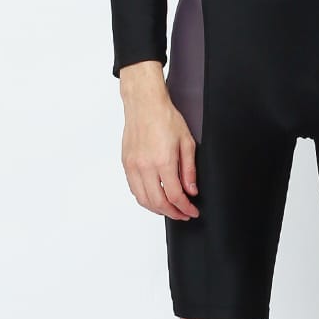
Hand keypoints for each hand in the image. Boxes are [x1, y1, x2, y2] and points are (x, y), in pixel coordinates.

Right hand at [119, 66, 200, 219]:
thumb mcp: (186, 142)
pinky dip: (145, 199)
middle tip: (183, 214)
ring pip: (143, 199)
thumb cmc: (166, 118)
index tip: (192, 211)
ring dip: (157, 209)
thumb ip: (189, 170)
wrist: (144, 104)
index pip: (175, 196)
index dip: (185, 208)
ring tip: (170, 209)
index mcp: (163, 161)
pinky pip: (134, 189)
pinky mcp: (126, 163)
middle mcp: (145, 166)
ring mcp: (133, 166)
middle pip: (158, 202)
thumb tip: (191, 190)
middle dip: (173, 213)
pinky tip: (155, 198)